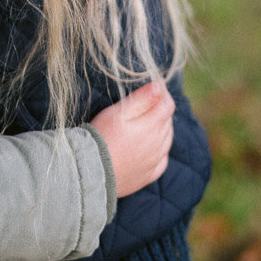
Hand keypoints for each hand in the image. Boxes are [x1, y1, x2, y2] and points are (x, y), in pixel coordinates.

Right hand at [90, 81, 174, 197]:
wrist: (92, 171)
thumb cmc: (101, 137)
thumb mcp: (117, 112)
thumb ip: (140, 99)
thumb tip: (158, 86)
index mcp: (151, 127)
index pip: (168, 106)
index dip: (163, 93)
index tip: (156, 85)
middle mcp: (157, 145)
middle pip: (168, 122)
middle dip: (161, 108)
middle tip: (148, 101)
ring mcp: (154, 162)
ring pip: (167, 140)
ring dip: (162, 128)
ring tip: (148, 121)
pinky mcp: (149, 175)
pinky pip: (162, 160)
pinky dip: (161, 149)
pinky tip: (151, 147)